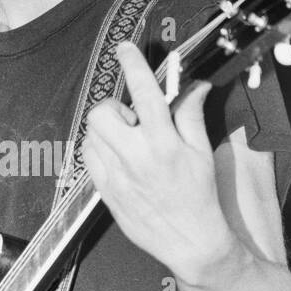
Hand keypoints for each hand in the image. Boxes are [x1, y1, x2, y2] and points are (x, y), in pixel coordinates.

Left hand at [81, 42, 232, 283]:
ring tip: (128, 141)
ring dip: (106, 129)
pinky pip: (88, 156)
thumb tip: (193, 84)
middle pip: (104, 112)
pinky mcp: (104, 190)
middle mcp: (136, 157)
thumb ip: (190, 115)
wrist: (189, 241)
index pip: (144, 92)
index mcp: (164, 143)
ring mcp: (116, 175)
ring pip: (91, 133)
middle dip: (116, 108)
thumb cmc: (199, 197)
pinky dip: (99, 149)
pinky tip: (118, 158)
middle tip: (134, 120)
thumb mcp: (201, 152)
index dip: (133, 64)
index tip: (126, 49)